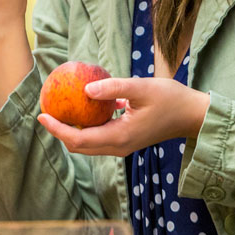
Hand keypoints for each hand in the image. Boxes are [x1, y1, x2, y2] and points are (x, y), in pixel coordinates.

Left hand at [37, 77, 211, 156]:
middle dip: (60, 132)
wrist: (193, 116)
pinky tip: (84, 105)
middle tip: (46, 111)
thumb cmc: (171, 99)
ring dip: (72, 130)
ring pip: (88, 144)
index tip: (41, 115)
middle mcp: (119, 146)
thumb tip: (86, 89)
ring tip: (60, 109)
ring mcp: (124, 145)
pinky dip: (87, 125)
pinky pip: (100, 136)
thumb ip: (113, 87)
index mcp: (120, 137)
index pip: (78, 140)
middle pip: (79, 146)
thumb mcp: (141, 88)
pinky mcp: (128, 139)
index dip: (57, 129)